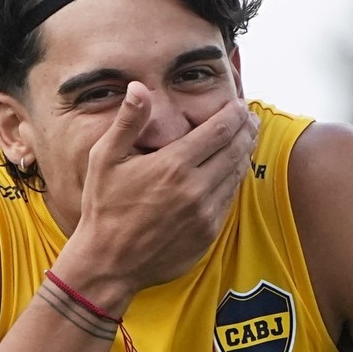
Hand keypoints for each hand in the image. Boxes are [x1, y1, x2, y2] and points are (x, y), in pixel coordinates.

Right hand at [64, 81, 257, 295]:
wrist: (109, 264)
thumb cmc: (103, 209)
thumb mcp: (104, 159)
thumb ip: (127, 122)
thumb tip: (138, 87)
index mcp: (173, 165)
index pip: (220, 129)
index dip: (234, 112)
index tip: (239, 103)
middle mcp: (195, 188)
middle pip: (236, 149)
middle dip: (246, 129)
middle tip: (249, 117)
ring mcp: (205, 213)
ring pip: (236, 174)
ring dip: (244, 153)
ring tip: (246, 138)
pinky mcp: (208, 233)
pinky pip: (229, 200)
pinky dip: (234, 181)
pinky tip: (230, 171)